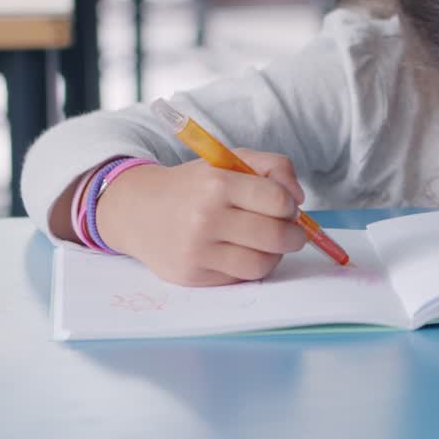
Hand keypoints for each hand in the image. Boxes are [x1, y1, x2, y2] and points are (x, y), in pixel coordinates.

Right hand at [94, 151, 307, 285]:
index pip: (278, 201)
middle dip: (294, 235)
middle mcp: (206, 218)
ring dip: (275, 255)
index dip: (291, 206)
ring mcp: (198, 250)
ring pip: (262, 264)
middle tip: (291, 231)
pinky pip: (240, 278)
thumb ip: (273, 166)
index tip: (287, 207)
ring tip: (267, 243)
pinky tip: (241, 252)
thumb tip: (299, 198)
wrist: (138, 210)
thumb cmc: (194, 185)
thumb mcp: (230, 160)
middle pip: (276, 237)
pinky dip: (249, 267)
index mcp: (218, 183)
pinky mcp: (193, 275)